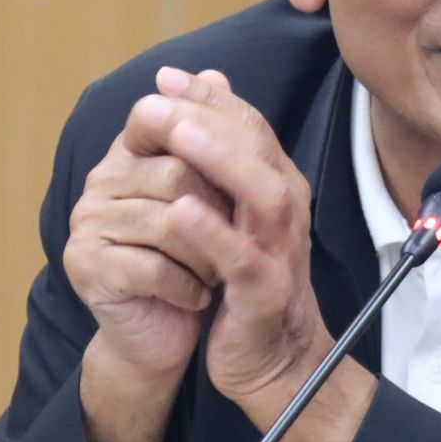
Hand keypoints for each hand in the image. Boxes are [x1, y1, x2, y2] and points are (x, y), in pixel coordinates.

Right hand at [62, 71, 236, 383]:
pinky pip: (152, 267)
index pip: (157, 117)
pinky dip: (189, 286)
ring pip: (167, 222)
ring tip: (221, 273)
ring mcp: (87, 224)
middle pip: (175, 173)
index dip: (206, 142)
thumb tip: (213, 73)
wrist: (170, 334)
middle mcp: (100, 182)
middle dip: (220, 212)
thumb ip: (214, 134)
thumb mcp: (214, 194)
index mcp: (128, 155)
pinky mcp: (87, 268)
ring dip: (209, 254)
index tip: (238, 180)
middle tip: (239, 241)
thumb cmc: (196, 259)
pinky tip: (199, 297)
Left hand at [131, 66, 327, 399]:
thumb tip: (204, 82)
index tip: (164, 78)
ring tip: (177, 136)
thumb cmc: (248, 284)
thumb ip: (224, 154)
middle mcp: (284, 211)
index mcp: (276, 186)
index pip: (249, 125)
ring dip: (219, 161)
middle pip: (256, 148)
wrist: (277, 363)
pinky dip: (213, 233)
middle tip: (156, 100)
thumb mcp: (236, 215)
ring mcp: (279, 251)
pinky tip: (180, 212)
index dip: (208, 98)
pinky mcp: (264, 293)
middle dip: (207, 117)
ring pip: (260, 194)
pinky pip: (242, 258)